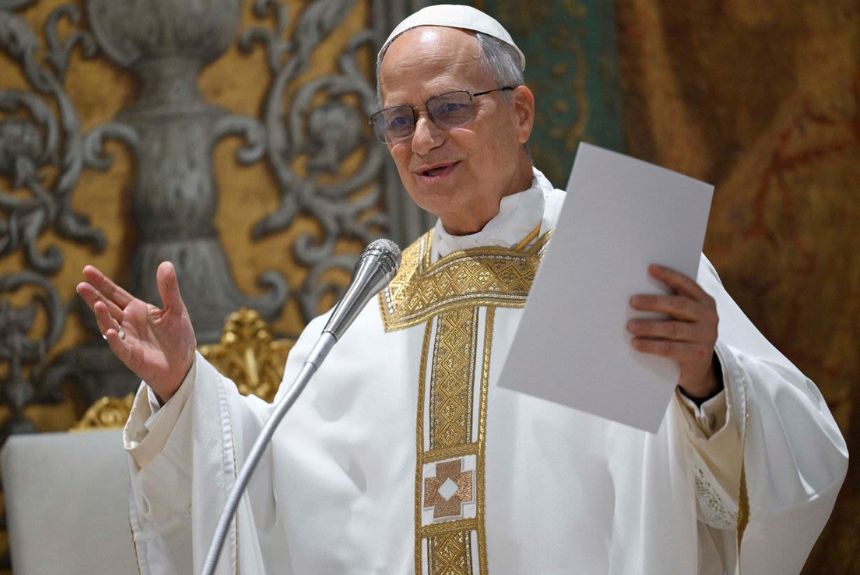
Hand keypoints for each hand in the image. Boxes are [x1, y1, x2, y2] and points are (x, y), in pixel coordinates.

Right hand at [76, 262, 195, 402]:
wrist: (183, 365)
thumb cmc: (178, 336)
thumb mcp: (176, 309)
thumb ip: (169, 289)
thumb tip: (166, 264)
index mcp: (136, 310)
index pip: (115, 293)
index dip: (102, 282)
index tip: (87, 269)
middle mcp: (128, 323)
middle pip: (107, 307)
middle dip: (94, 297)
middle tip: (81, 285)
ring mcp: (127, 339)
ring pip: (110, 325)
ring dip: (103, 316)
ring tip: (97, 303)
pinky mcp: (131, 356)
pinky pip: (120, 347)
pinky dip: (115, 339)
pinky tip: (111, 331)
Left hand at [627, 264, 720, 399]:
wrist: (699, 368)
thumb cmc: (684, 335)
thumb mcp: (683, 317)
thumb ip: (671, 303)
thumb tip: (638, 291)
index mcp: (705, 302)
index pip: (687, 284)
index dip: (669, 276)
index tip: (650, 269)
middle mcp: (709, 317)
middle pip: (678, 306)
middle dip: (654, 302)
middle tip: (632, 301)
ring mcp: (705, 336)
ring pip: (672, 329)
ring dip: (649, 326)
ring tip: (629, 326)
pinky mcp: (698, 355)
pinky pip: (670, 348)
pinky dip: (651, 345)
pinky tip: (636, 344)